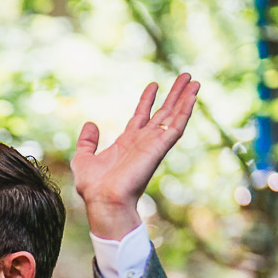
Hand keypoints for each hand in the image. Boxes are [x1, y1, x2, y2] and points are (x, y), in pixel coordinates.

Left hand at [71, 72, 199, 239]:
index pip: (141, 116)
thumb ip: (87, 142)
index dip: (147, 100)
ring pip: (173, 116)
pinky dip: (186, 111)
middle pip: (163, 113)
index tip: (154, 85)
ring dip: (184, 98)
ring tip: (194, 80)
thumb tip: (90, 124)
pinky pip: (176, 126)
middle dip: (174, 94)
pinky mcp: (159, 147)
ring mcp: (153, 144)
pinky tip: (193, 96)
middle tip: (185, 77)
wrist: (103, 200)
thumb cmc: (94, 187)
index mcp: (127, 143)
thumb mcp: (83, 159)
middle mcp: (143, 142)